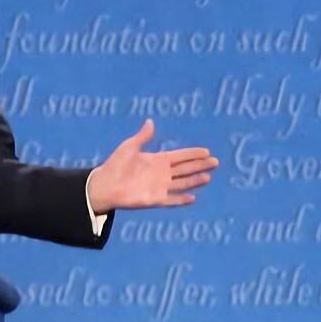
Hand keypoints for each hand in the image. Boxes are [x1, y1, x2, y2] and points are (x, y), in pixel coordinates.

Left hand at [88, 119, 218, 213]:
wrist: (105, 185)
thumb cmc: (115, 165)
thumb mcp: (129, 147)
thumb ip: (142, 136)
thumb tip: (150, 121)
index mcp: (158, 160)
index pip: (180, 156)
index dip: (193, 154)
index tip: (206, 151)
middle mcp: (162, 173)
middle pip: (186, 169)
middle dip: (200, 165)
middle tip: (215, 162)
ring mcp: (160, 187)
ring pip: (183, 183)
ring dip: (195, 181)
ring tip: (208, 177)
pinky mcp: (155, 199)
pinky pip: (172, 199)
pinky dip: (182, 199)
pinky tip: (193, 198)